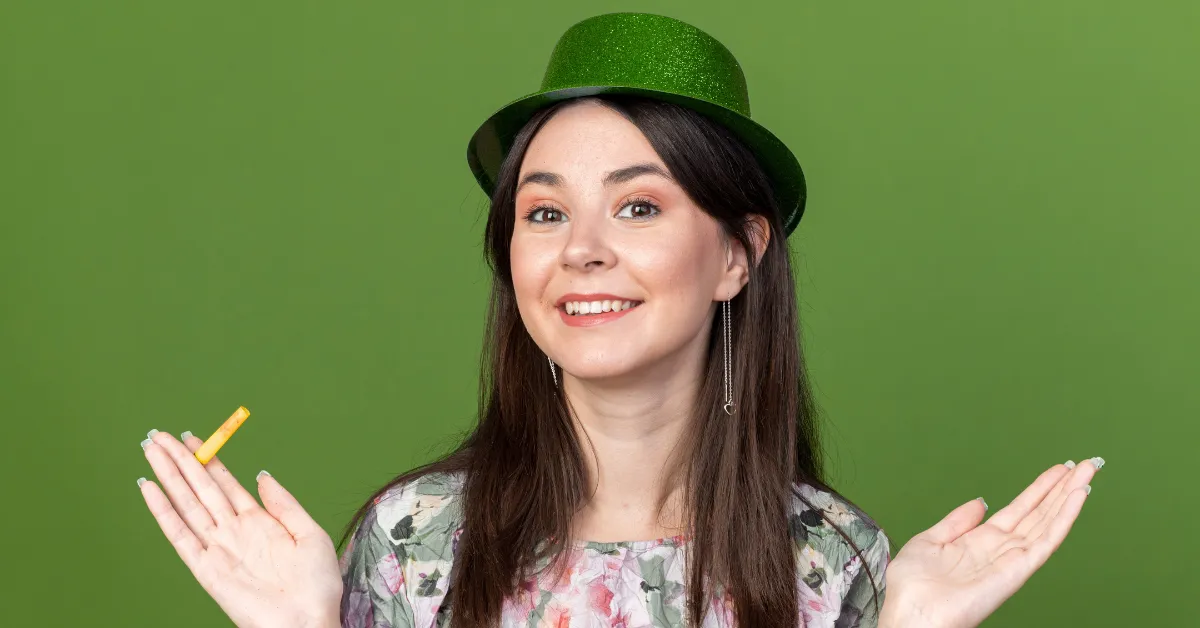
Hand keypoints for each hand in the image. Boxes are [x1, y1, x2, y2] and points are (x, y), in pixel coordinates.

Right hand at [137, 430, 342, 627]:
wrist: (307, 622)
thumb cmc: (316, 586)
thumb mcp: (310, 534)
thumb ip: (284, 504)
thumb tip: (262, 475)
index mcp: (259, 522)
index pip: (226, 483)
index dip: (208, 459)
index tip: (191, 438)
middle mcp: (233, 532)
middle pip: (200, 487)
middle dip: (180, 460)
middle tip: (159, 434)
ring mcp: (217, 548)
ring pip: (186, 503)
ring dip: (167, 476)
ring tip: (150, 450)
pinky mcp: (206, 569)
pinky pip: (179, 535)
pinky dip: (162, 511)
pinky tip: (149, 489)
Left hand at [879, 457, 1100, 627]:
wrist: (909, 614)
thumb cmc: (912, 588)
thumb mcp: (930, 541)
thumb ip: (956, 522)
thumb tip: (980, 503)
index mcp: (979, 542)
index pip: (1018, 510)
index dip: (1038, 490)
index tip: (1059, 471)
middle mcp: (1000, 550)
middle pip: (1039, 513)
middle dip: (1062, 488)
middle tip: (1086, 465)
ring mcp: (1011, 560)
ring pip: (1047, 523)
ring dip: (1069, 497)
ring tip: (1088, 473)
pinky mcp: (1017, 572)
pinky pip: (1045, 542)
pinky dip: (1063, 519)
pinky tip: (1076, 498)